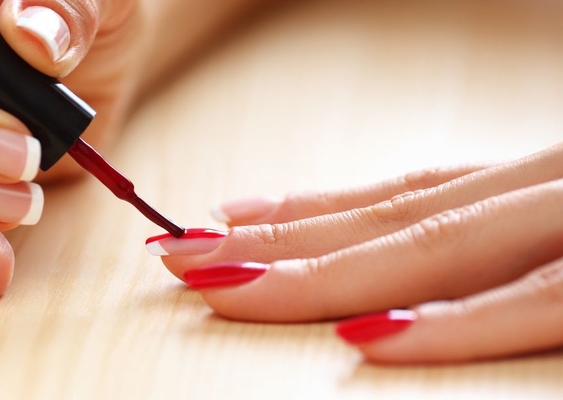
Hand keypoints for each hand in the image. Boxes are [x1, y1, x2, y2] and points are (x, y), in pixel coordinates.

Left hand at [149, 143, 562, 363]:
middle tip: (183, 253)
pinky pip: (536, 305)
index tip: (222, 221)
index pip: (401, 197)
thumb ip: (490, 239)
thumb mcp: (560, 224)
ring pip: (435, 249)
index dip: (305, 212)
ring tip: (225, 284)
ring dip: (322, 270)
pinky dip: (450, 326)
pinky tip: (366, 338)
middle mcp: (544, 194)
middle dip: (279, 240)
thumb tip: (386, 287)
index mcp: (533, 186)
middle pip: (392, 217)